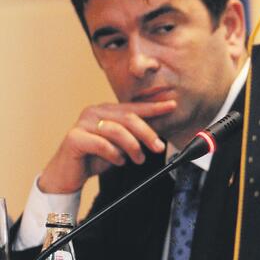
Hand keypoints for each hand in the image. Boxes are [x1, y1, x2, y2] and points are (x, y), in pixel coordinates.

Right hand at [38, 100, 176, 193]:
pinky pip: (101, 144)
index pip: (134, 107)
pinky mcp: (74, 138)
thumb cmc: (95, 158)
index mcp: (106, 110)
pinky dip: (114, 154)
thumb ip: (135, 136)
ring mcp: (83, 123)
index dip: (154, 107)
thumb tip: (159, 133)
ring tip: (138, 159)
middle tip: (158, 147)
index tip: (172, 106)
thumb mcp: (120, 145)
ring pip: (116, 130)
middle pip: (128, 118)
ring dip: (132, 147)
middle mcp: (94, 112)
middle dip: (147, 133)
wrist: (67, 175)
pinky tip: (119, 161)